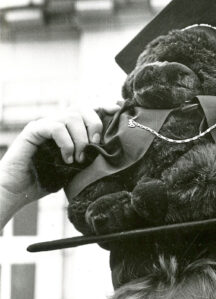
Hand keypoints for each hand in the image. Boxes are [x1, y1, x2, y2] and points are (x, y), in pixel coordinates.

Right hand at [0, 104, 118, 226]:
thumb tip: (108, 156)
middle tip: (95, 144)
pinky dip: (66, 143)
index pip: (86, 110)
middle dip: (94, 124)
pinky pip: (56, 127)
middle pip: (81, 107)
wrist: (17, 191)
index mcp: (66, 129)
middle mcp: (55, 123)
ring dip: (80, 138)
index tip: (116, 112)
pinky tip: (67, 158)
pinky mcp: (33, 131)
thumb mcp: (72, 170)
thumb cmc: (43, 181)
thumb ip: (86, 158)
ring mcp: (44, 125)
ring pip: (70, 117)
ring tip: (78, 158)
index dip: (102, 109)